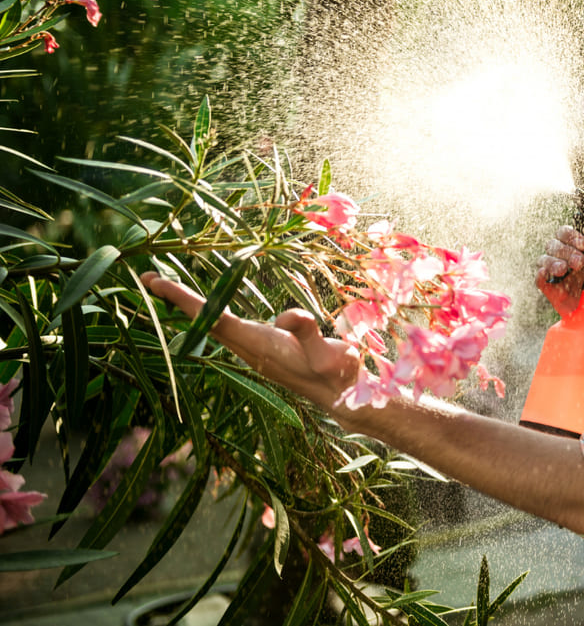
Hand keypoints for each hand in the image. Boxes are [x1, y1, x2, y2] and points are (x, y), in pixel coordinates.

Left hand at [139, 272, 357, 412]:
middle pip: (204, 322)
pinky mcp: (261, 349)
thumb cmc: (338, 373)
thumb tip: (287, 315)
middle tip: (147, 279)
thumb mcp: (329, 353)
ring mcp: (253, 350)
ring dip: (190, 308)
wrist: (343, 396)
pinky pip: (225, 328)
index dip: (186, 301)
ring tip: (167, 290)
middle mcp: (249, 349)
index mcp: (259, 345)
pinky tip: (208, 309)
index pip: (214, 319)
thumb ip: (309, 333)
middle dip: (176, 300)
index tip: (158, 283)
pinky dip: (209, 313)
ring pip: (212, 326)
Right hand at [534, 227, 583, 336]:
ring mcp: (562, 277)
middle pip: (554, 243)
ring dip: (551, 260)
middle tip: (579, 262)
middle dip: (564, 249)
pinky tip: (547, 274)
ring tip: (565, 269)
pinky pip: (539, 280)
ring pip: (544, 258)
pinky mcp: (555, 293)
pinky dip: (540, 274)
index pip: (569, 233)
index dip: (571, 234)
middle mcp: (571, 261)